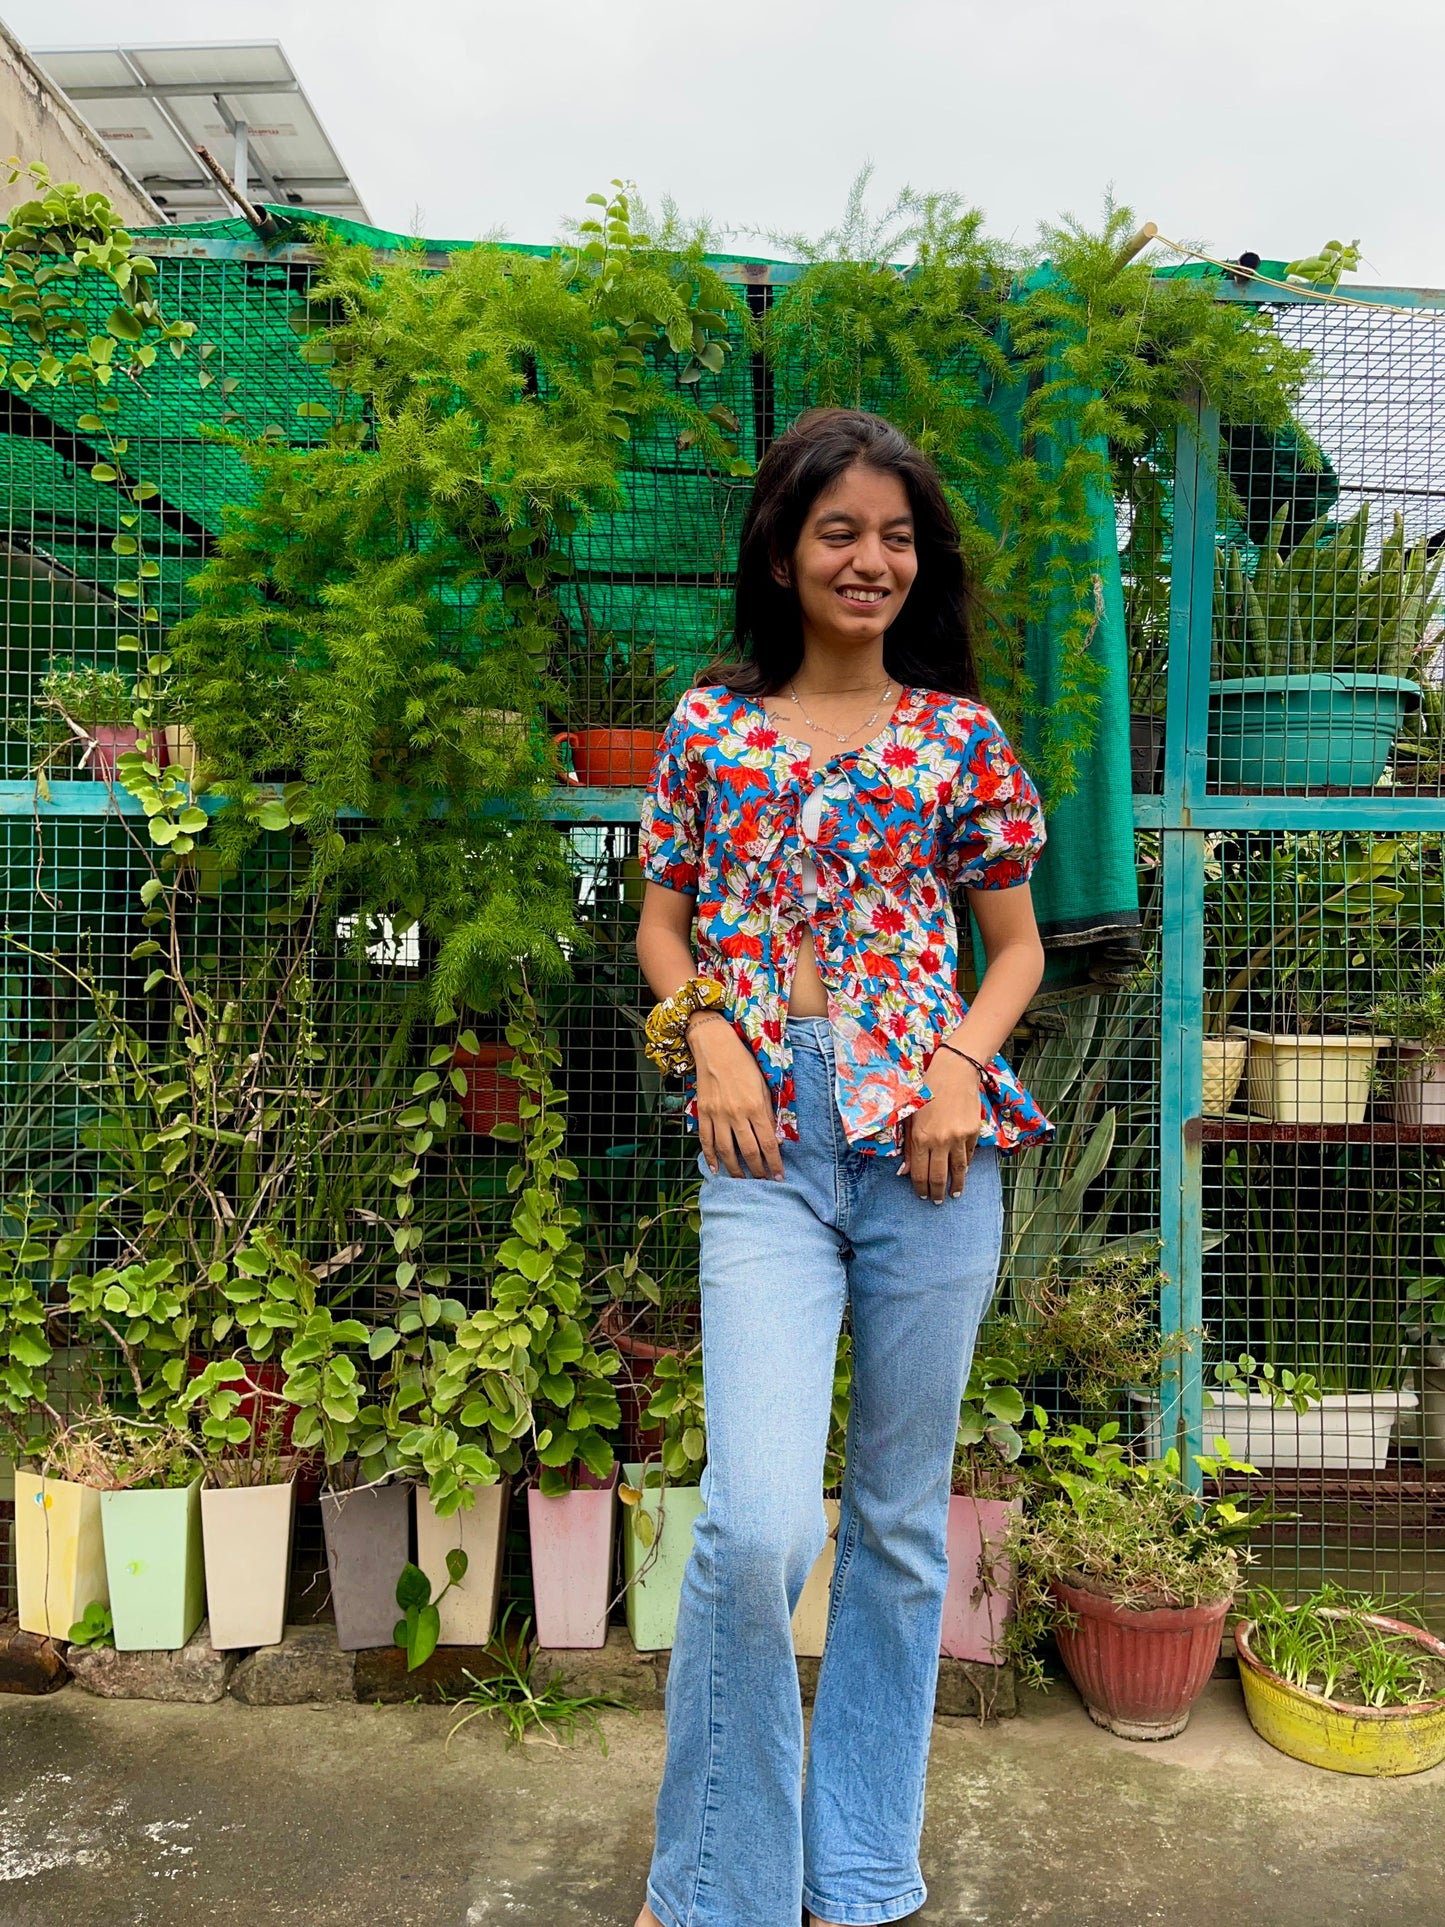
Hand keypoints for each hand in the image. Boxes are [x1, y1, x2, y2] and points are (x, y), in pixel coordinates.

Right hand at [689, 1015, 783, 1180]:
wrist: (715, 1047)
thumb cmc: (744, 1064)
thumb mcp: (764, 1086)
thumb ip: (768, 1113)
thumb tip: (775, 1138)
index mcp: (756, 1106)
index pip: (768, 1143)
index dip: (774, 1163)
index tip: (779, 1176)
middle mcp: (737, 1114)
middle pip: (749, 1151)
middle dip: (758, 1170)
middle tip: (763, 1181)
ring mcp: (718, 1115)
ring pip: (726, 1150)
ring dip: (735, 1169)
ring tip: (742, 1180)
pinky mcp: (704, 1113)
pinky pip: (706, 1140)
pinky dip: (710, 1157)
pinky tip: (715, 1169)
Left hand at [901, 1050, 983, 1202]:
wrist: (955, 1072)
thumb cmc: (927, 1091)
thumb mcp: (910, 1116)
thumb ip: (908, 1146)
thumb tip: (905, 1172)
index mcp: (921, 1137)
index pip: (919, 1173)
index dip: (920, 1188)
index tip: (922, 1196)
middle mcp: (941, 1141)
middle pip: (939, 1176)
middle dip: (937, 1193)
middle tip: (938, 1202)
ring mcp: (959, 1138)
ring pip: (959, 1170)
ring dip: (956, 1185)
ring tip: (954, 1194)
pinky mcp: (973, 1132)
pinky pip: (969, 1155)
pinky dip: (965, 1165)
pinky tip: (963, 1172)